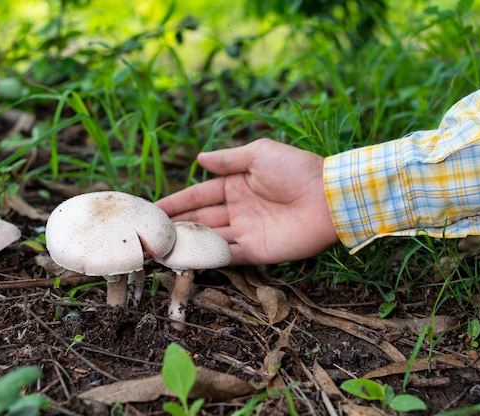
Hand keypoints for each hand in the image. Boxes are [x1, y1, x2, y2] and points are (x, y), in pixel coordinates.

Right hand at [156, 139, 339, 264]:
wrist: (328, 197)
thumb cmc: (296, 169)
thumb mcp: (258, 154)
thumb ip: (227, 160)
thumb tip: (198, 159)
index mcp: (236, 185)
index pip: (199, 195)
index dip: (177, 201)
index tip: (154, 208)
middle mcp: (238, 210)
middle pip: (201, 219)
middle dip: (177, 225)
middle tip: (151, 234)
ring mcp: (247, 232)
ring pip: (210, 239)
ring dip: (188, 244)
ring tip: (161, 250)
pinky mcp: (258, 251)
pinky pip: (228, 256)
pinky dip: (209, 259)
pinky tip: (187, 261)